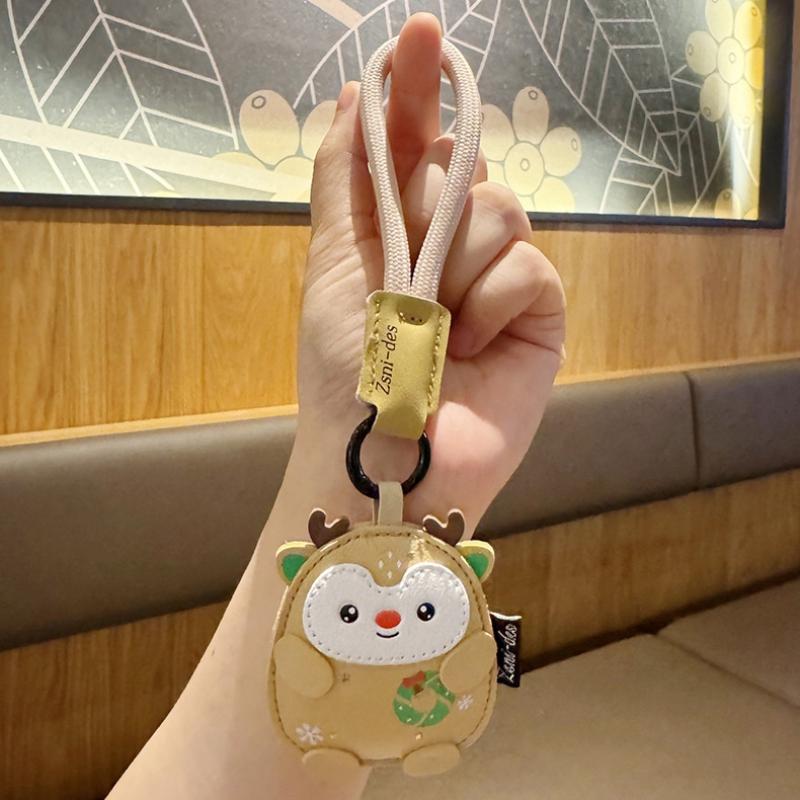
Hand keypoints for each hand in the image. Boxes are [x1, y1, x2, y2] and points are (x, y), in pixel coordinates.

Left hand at [286, 13, 565, 531]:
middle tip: (407, 263)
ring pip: (505, 210)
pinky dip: (492, 305)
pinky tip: (470, 347)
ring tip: (435, 325)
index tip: (421, 35)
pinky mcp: (538, 315)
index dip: (419, 88)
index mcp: (398, 228)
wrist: (384, 458)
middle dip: (434, 203)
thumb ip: (343, 178)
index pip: (417, 141)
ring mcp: (498, 278)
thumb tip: (354, 94)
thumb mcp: (331, 263)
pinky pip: (530, 268)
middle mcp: (451, 244)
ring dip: (458, 265)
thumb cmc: (344, 369)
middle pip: (468, 166)